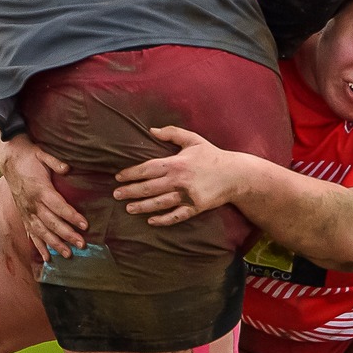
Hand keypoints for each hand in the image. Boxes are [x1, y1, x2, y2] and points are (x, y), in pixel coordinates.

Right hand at [0, 132, 86, 260]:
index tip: (85, 225)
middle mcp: (32, 204)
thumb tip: (68, 168)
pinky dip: (39, 246)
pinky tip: (47, 258)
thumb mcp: (42, 154)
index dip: (72, 216)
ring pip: (42, 232)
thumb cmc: (29, 157)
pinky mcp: (24, 215)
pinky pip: (31, 233)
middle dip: (67, 235)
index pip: (58, 206)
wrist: (9, 160)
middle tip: (82, 244)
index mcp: (40, 189)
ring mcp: (27, 211)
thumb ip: (55, 162)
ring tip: (68, 254)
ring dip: (55, 244)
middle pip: (52, 223)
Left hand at [113, 127, 238, 226]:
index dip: (131, 173)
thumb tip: (151, 130)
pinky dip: (163, 220)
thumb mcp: (193, 139)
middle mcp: (179, 180)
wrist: (236, 174)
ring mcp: (187, 195)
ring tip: (128, 208)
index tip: (118, 177)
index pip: (148, 168)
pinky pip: (176, 216)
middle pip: (150, 187)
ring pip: (160, 203)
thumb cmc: (212, 155)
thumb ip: (172, 133)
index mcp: (177, 162)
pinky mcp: (195, 207)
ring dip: (142, 206)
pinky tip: (151, 221)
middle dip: (131, 191)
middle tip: (116, 194)